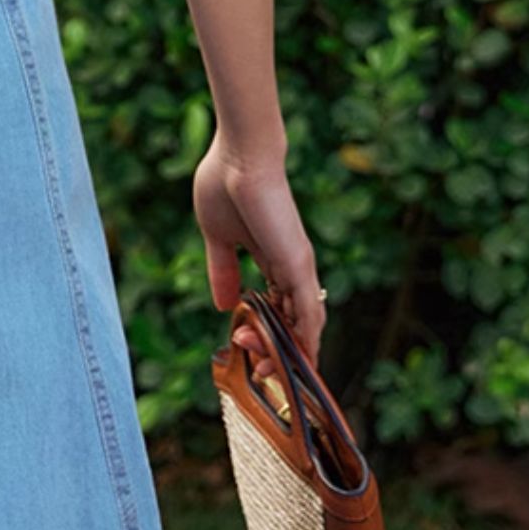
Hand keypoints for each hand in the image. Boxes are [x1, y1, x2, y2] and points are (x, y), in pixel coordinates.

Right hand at [193, 133, 325, 372]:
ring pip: (305, 325)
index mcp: (271, 259)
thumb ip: (223, 270)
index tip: (241, 343)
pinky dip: (307, 340)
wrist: (240, 157)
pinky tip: (302, 361)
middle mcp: (292, 267)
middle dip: (275, 350)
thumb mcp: (217, 237)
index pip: (275, 307)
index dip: (263, 331)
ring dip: (289, 353)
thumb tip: (223, 304)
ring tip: (268, 371)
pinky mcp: (299, 266)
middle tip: (256, 367)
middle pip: (293, 322)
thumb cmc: (224, 184)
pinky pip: (311, 314)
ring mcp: (298, 267)